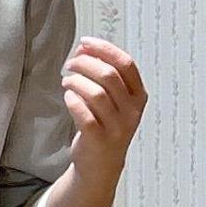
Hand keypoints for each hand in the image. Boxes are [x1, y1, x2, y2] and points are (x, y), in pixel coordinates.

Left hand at [60, 34, 146, 187]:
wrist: (101, 164)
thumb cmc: (106, 125)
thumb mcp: (116, 100)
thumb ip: (106, 74)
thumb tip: (85, 48)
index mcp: (138, 96)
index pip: (125, 64)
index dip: (104, 49)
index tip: (85, 43)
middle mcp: (131, 112)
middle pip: (109, 76)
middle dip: (86, 63)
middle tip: (71, 63)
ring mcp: (116, 127)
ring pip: (95, 94)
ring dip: (76, 81)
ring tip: (67, 81)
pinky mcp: (98, 140)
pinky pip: (83, 114)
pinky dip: (73, 101)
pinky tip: (68, 97)